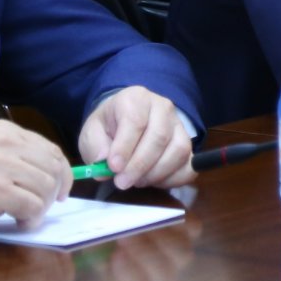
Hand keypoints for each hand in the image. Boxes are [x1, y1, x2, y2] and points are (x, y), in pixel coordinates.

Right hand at [0, 119, 71, 231]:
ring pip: (46, 188)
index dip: (62, 174)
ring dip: (41, 208)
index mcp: (6, 132)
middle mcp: (7, 143)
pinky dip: (31, 219)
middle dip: (53, 194)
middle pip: (53, 169)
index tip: (59, 191)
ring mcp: (2, 165)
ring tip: (26, 217)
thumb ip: (12, 157)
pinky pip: (31, 206)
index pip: (51, 150)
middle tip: (39, 209)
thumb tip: (43, 177)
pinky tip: (20, 223)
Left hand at [79, 87, 194, 190]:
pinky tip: (154, 181)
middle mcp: (163, 108)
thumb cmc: (109, 127)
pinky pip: (189, 165)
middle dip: (139, 165)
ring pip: (178, 151)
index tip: (113, 167)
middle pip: (159, 137)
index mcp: (136, 98)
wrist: (126, 121)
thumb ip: (95, 146)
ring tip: (136, 181)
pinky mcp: (188, 144)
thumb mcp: (92, 132)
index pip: (136, 121)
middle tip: (122, 182)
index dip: (125, 147)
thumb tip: (104, 162)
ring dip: (156, 173)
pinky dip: (173, 179)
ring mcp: (179, 126)